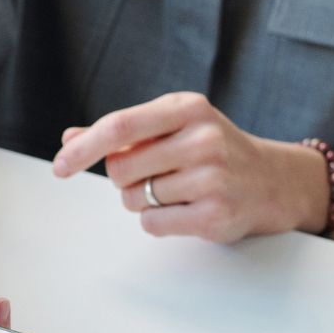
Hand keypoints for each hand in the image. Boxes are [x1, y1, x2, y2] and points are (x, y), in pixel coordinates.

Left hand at [52, 92, 326, 242]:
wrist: (274, 181)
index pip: (120, 126)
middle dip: (124, 178)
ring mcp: (212, 177)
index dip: (84, 149)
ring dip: (142, 201)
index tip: (59, 167)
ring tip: (177, 191)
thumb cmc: (212, 151)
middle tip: (154, 174)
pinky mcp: (215, 213)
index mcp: (187, 108)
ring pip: (134, 199)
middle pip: (120, 169)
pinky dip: (158, 221)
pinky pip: (152, 224)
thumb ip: (123, 133)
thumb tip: (69, 139)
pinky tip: (185, 210)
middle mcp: (202, 138)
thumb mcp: (173, 127)